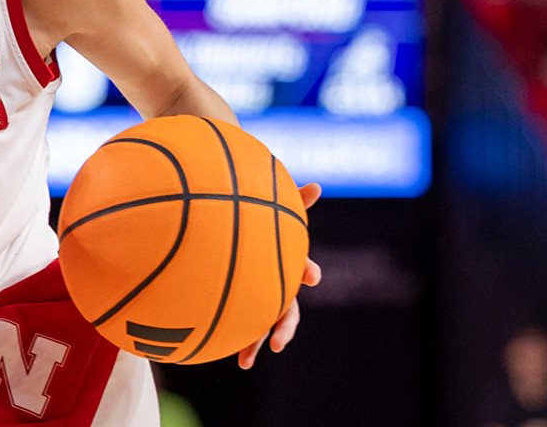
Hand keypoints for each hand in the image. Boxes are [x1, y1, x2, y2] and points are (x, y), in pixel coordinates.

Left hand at [239, 182, 321, 368]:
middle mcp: (279, 287)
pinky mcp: (246, 308)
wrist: (236, 243)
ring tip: (245, 362)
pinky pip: (243, 327)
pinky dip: (237, 341)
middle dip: (284, 328)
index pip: (302, 268)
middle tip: (279, 344)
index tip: (312, 277)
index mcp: (286, 264)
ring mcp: (263, 300)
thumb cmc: (261, 224)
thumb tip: (319, 185)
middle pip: (288, 311)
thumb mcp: (275, 212)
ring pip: (264, 326)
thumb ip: (292, 202)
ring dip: (256, 344)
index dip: (309, 271)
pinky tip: (227, 355)